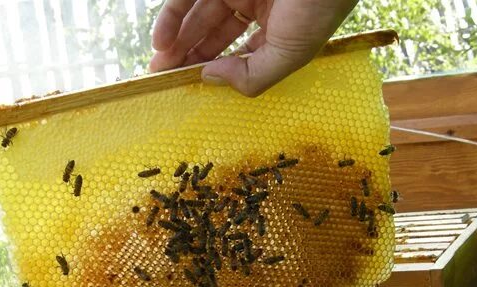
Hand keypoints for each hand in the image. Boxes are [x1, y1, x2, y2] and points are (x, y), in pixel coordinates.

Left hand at [149, 0, 357, 96]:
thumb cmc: (318, 7)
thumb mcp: (290, 55)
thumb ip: (252, 76)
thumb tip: (211, 79)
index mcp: (277, 30)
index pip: (239, 54)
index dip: (215, 70)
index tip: (192, 88)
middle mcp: (256, 7)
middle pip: (213, 36)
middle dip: (188, 56)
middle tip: (164, 78)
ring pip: (198, 15)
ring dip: (175, 39)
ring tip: (158, 63)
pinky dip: (172, 16)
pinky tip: (162, 40)